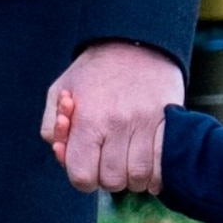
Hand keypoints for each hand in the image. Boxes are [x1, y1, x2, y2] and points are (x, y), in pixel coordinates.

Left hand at [44, 40, 181, 194]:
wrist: (136, 41)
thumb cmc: (93, 70)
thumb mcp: (59, 90)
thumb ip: (52, 127)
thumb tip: (61, 154)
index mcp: (89, 120)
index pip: (82, 176)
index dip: (82, 176)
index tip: (86, 164)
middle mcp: (118, 125)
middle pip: (112, 181)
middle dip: (106, 176)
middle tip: (107, 158)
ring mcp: (147, 124)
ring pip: (139, 178)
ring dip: (131, 176)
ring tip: (127, 159)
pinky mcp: (170, 122)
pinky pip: (163, 167)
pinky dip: (155, 173)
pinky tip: (147, 160)